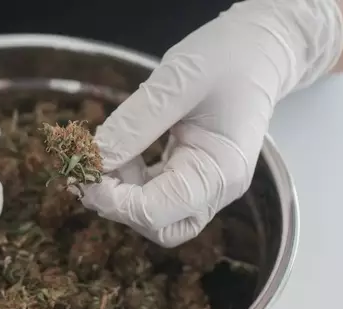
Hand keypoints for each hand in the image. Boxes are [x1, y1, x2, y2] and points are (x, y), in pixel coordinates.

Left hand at [80, 0, 342, 246]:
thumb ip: (135, 123)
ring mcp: (204, 186)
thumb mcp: (178, 81)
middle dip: (117, 203)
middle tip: (92, 165)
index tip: (84, 172)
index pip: (157, 212)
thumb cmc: (227, 58)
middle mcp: (215, 189)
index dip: (113, 200)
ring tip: (111, 150)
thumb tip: (95, 158)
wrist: (258, 49)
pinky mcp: (190, 176)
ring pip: (152, 215)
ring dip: (121, 192)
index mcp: (220, 172)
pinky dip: (129, 181)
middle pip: (156, 224)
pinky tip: (122, 151)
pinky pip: (153, 194)